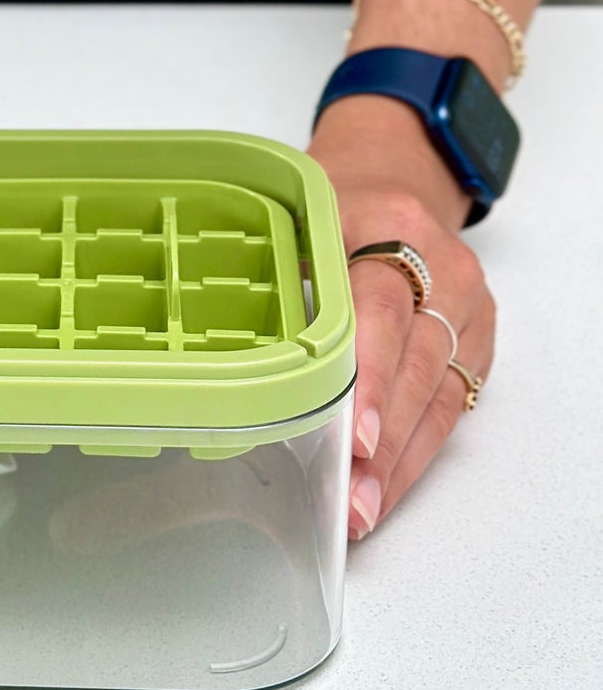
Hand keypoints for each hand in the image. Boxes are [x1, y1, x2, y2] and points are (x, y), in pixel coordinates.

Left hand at [308, 96, 496, 540]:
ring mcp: (468, 311)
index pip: (382, 310)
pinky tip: (381, 491)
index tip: (353, 434)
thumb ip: (267, 270)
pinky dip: (413, 455)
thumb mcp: (295, 216)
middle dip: (380, 441)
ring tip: (360, 512)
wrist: (403, 176)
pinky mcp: (477, 344)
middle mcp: (443, 272)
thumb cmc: (337, 202)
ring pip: (437, 397)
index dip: (368, 377)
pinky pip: (450, 407)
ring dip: (396, 463)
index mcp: (390, 229)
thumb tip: (212, 352)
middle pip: (415, 366)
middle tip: (348, 498)